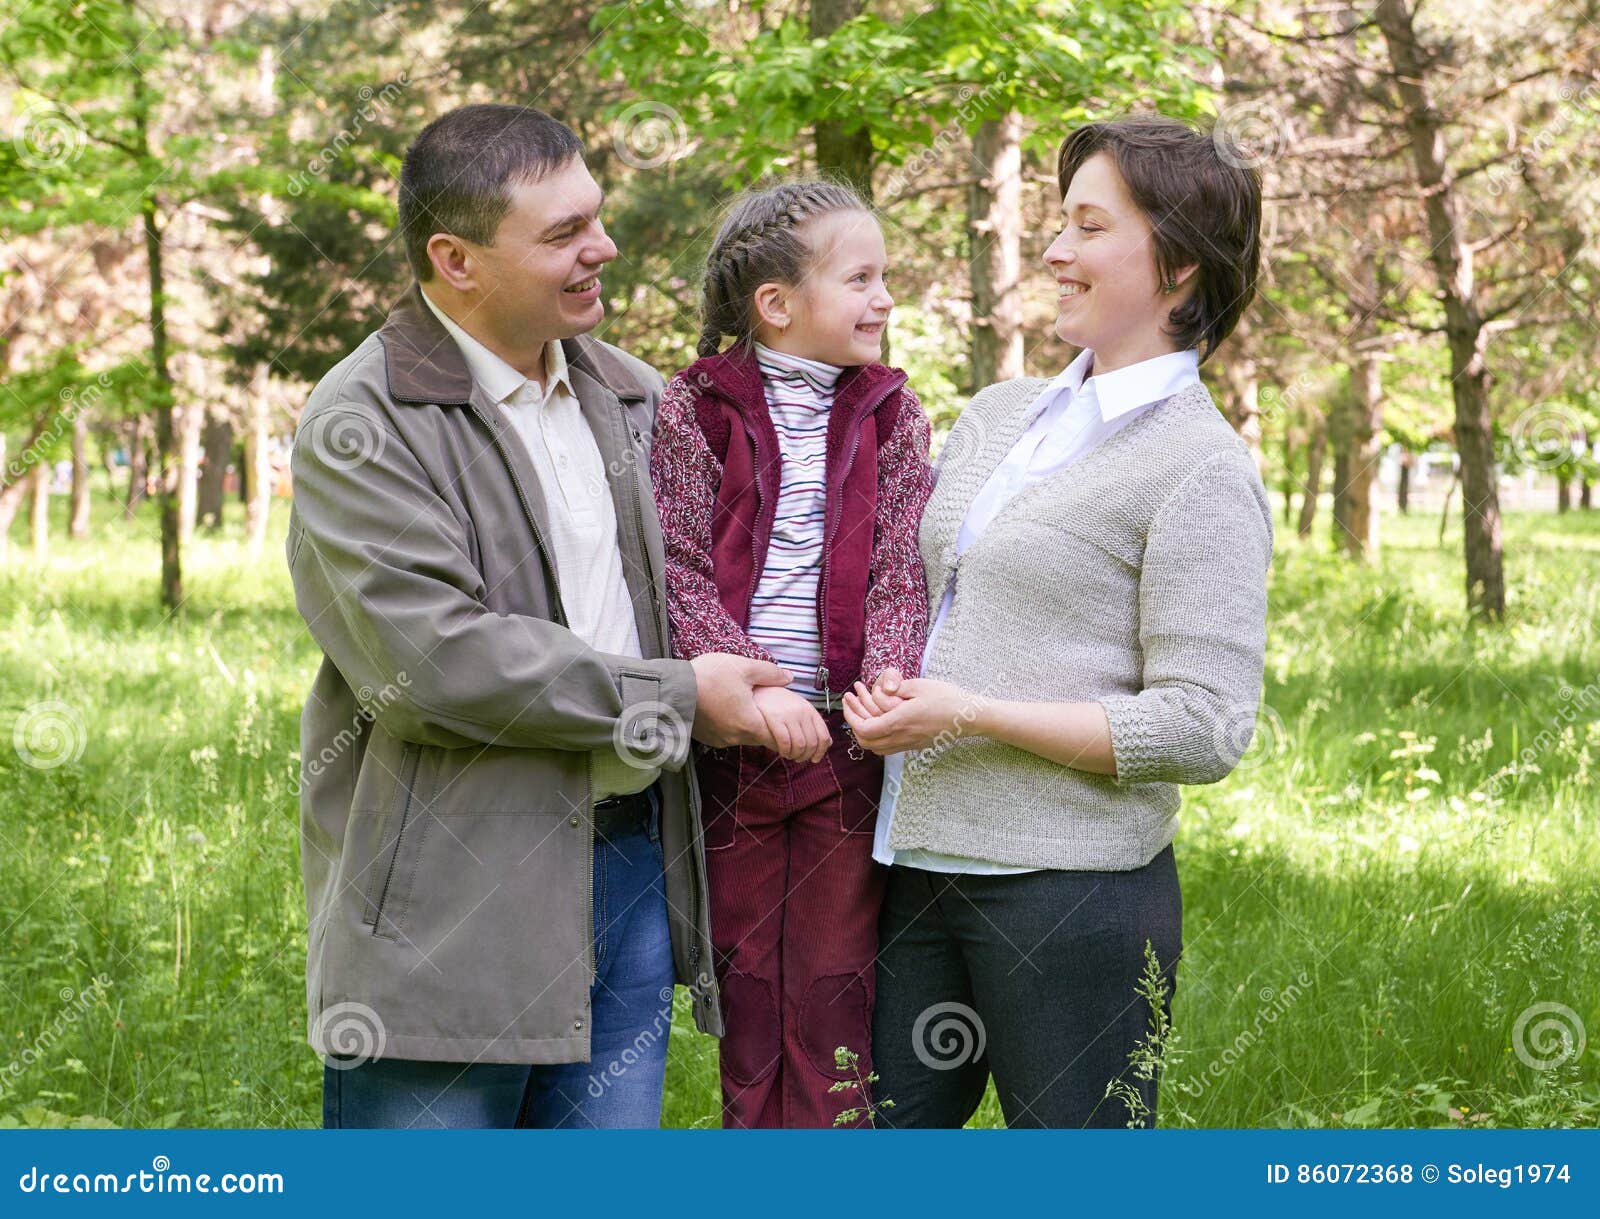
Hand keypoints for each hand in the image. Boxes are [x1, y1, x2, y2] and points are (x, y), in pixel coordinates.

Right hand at [689, 653, 791, 748]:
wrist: (673, 688)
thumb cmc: (710, 676)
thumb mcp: (744, 667)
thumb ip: (770, 673)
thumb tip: (789, 677)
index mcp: (750, 723)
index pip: (776, 736)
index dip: (781, 726)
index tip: (781, 716)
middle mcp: (735, 737)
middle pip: (758, 735)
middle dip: (762, 722)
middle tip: (760, 705)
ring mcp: (718, 739)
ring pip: (740, 735)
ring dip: (743, 723)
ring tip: (740, 704)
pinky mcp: (705, 738)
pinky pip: (723, 734)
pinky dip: (727, 724)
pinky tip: (722, 708)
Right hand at [752, 686, 830, 762]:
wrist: (759, 689)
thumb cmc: (780, 703)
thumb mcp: (800, 710)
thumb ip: (813, 726)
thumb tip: (828, 743)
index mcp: (811, 711)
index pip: (823, 736)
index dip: (821, 752)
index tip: (815, 759)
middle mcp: (803, 712)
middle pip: (812, 743)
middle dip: (806, 756)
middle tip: (798, 759)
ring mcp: (789, 715)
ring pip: (799, 744)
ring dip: (795, 755)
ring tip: (789, 755)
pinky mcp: (775, 718)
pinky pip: (785, 741)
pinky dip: (785, 751)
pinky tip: (782, 751)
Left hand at [842, 677, 980, 755]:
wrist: (969, 717)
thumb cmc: (947, 698)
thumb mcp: (919, 685)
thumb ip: (895, 688)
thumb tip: (880, 690)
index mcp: (900, 721)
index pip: (865, 728)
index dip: (851, 717)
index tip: (848, 701)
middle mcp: (902, 737)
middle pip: (866, 741)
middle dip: (853, 723)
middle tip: (851, 703)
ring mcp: (908, 743)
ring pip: (875, 747)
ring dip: (864, 731)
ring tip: (862, 711)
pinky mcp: (914, 745)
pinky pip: (887, 747)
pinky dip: (877, 736)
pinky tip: (879, 720)